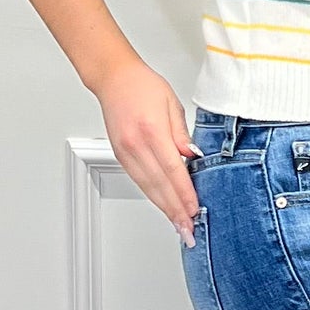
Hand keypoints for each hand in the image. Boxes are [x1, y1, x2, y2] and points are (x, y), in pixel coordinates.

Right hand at [96, 57, 198, 241]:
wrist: (114, 78)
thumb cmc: (143, 86)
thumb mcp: (172, 105)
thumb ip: (182, 135)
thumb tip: (192, 158)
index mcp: (151, 131)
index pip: (173, 170)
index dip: (184, 194)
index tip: (195, 210)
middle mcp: (135, 145)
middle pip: (159, 186)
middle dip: (176, 210)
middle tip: (189, 230)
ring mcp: (125, 152)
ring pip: (147, 188)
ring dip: (164, 209)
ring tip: (179, 225)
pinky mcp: (121, 156)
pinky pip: (139, 181)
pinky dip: (153, 197)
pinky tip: (163, 206)